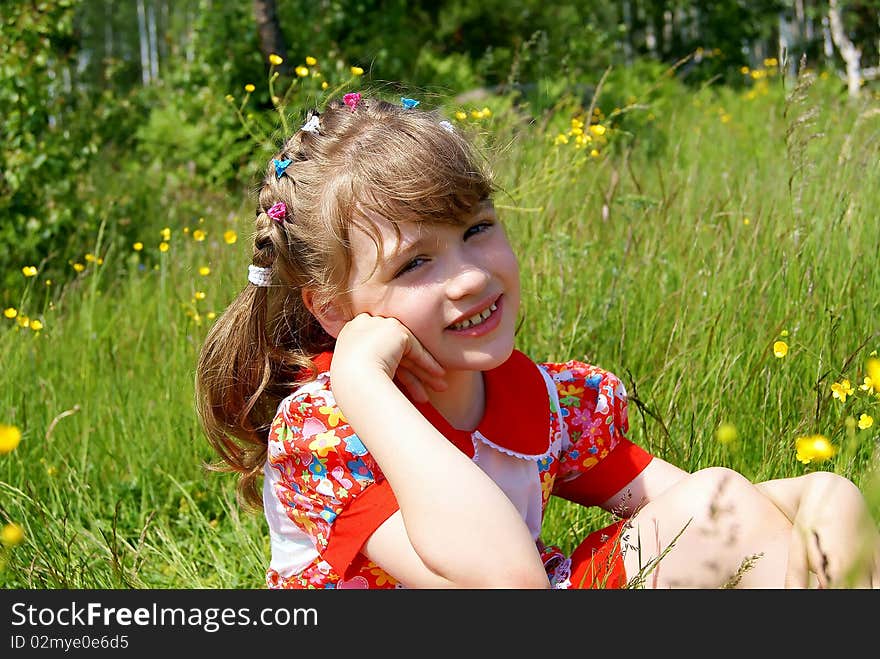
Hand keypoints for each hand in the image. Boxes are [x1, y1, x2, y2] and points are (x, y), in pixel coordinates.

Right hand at [331, 313, 446, 402]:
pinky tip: (439, 375)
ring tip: (438, 387)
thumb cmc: (348, 386)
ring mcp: (381, 325)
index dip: (392, 366)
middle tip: (424, 390)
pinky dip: (428, 364)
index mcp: (350, 334)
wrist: (351, 378)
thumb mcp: (352, 373)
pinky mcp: (397, 331)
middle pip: (393, 351)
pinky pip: (415, 349)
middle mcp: (365, 325)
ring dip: (424, 371)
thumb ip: (366, 369)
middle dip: (412, 372)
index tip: (400, 381)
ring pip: (406, 351)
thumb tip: (379, 381)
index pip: (376, 349)